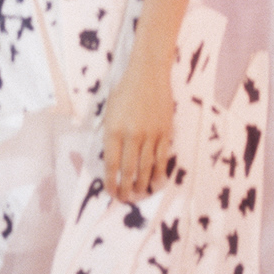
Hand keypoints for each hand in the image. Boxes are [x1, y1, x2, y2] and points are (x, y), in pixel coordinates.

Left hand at [101, 48, 174, 203]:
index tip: (111, 192)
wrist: (148, 73)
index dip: (111, 182)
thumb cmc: (124, 90)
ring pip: (147, 168)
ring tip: (140, 195)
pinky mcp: (165, 132)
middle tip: (126, 199)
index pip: (111, 165)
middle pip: (129, 171)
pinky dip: (159, 172)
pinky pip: (162, 158)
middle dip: (127, 189)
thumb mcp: (108, 111)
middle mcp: (132, 135)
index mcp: (113, 130)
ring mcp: (150, 135)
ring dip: (143, 185)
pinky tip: (157, 183)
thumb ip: (109, 135)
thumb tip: (111, 160)